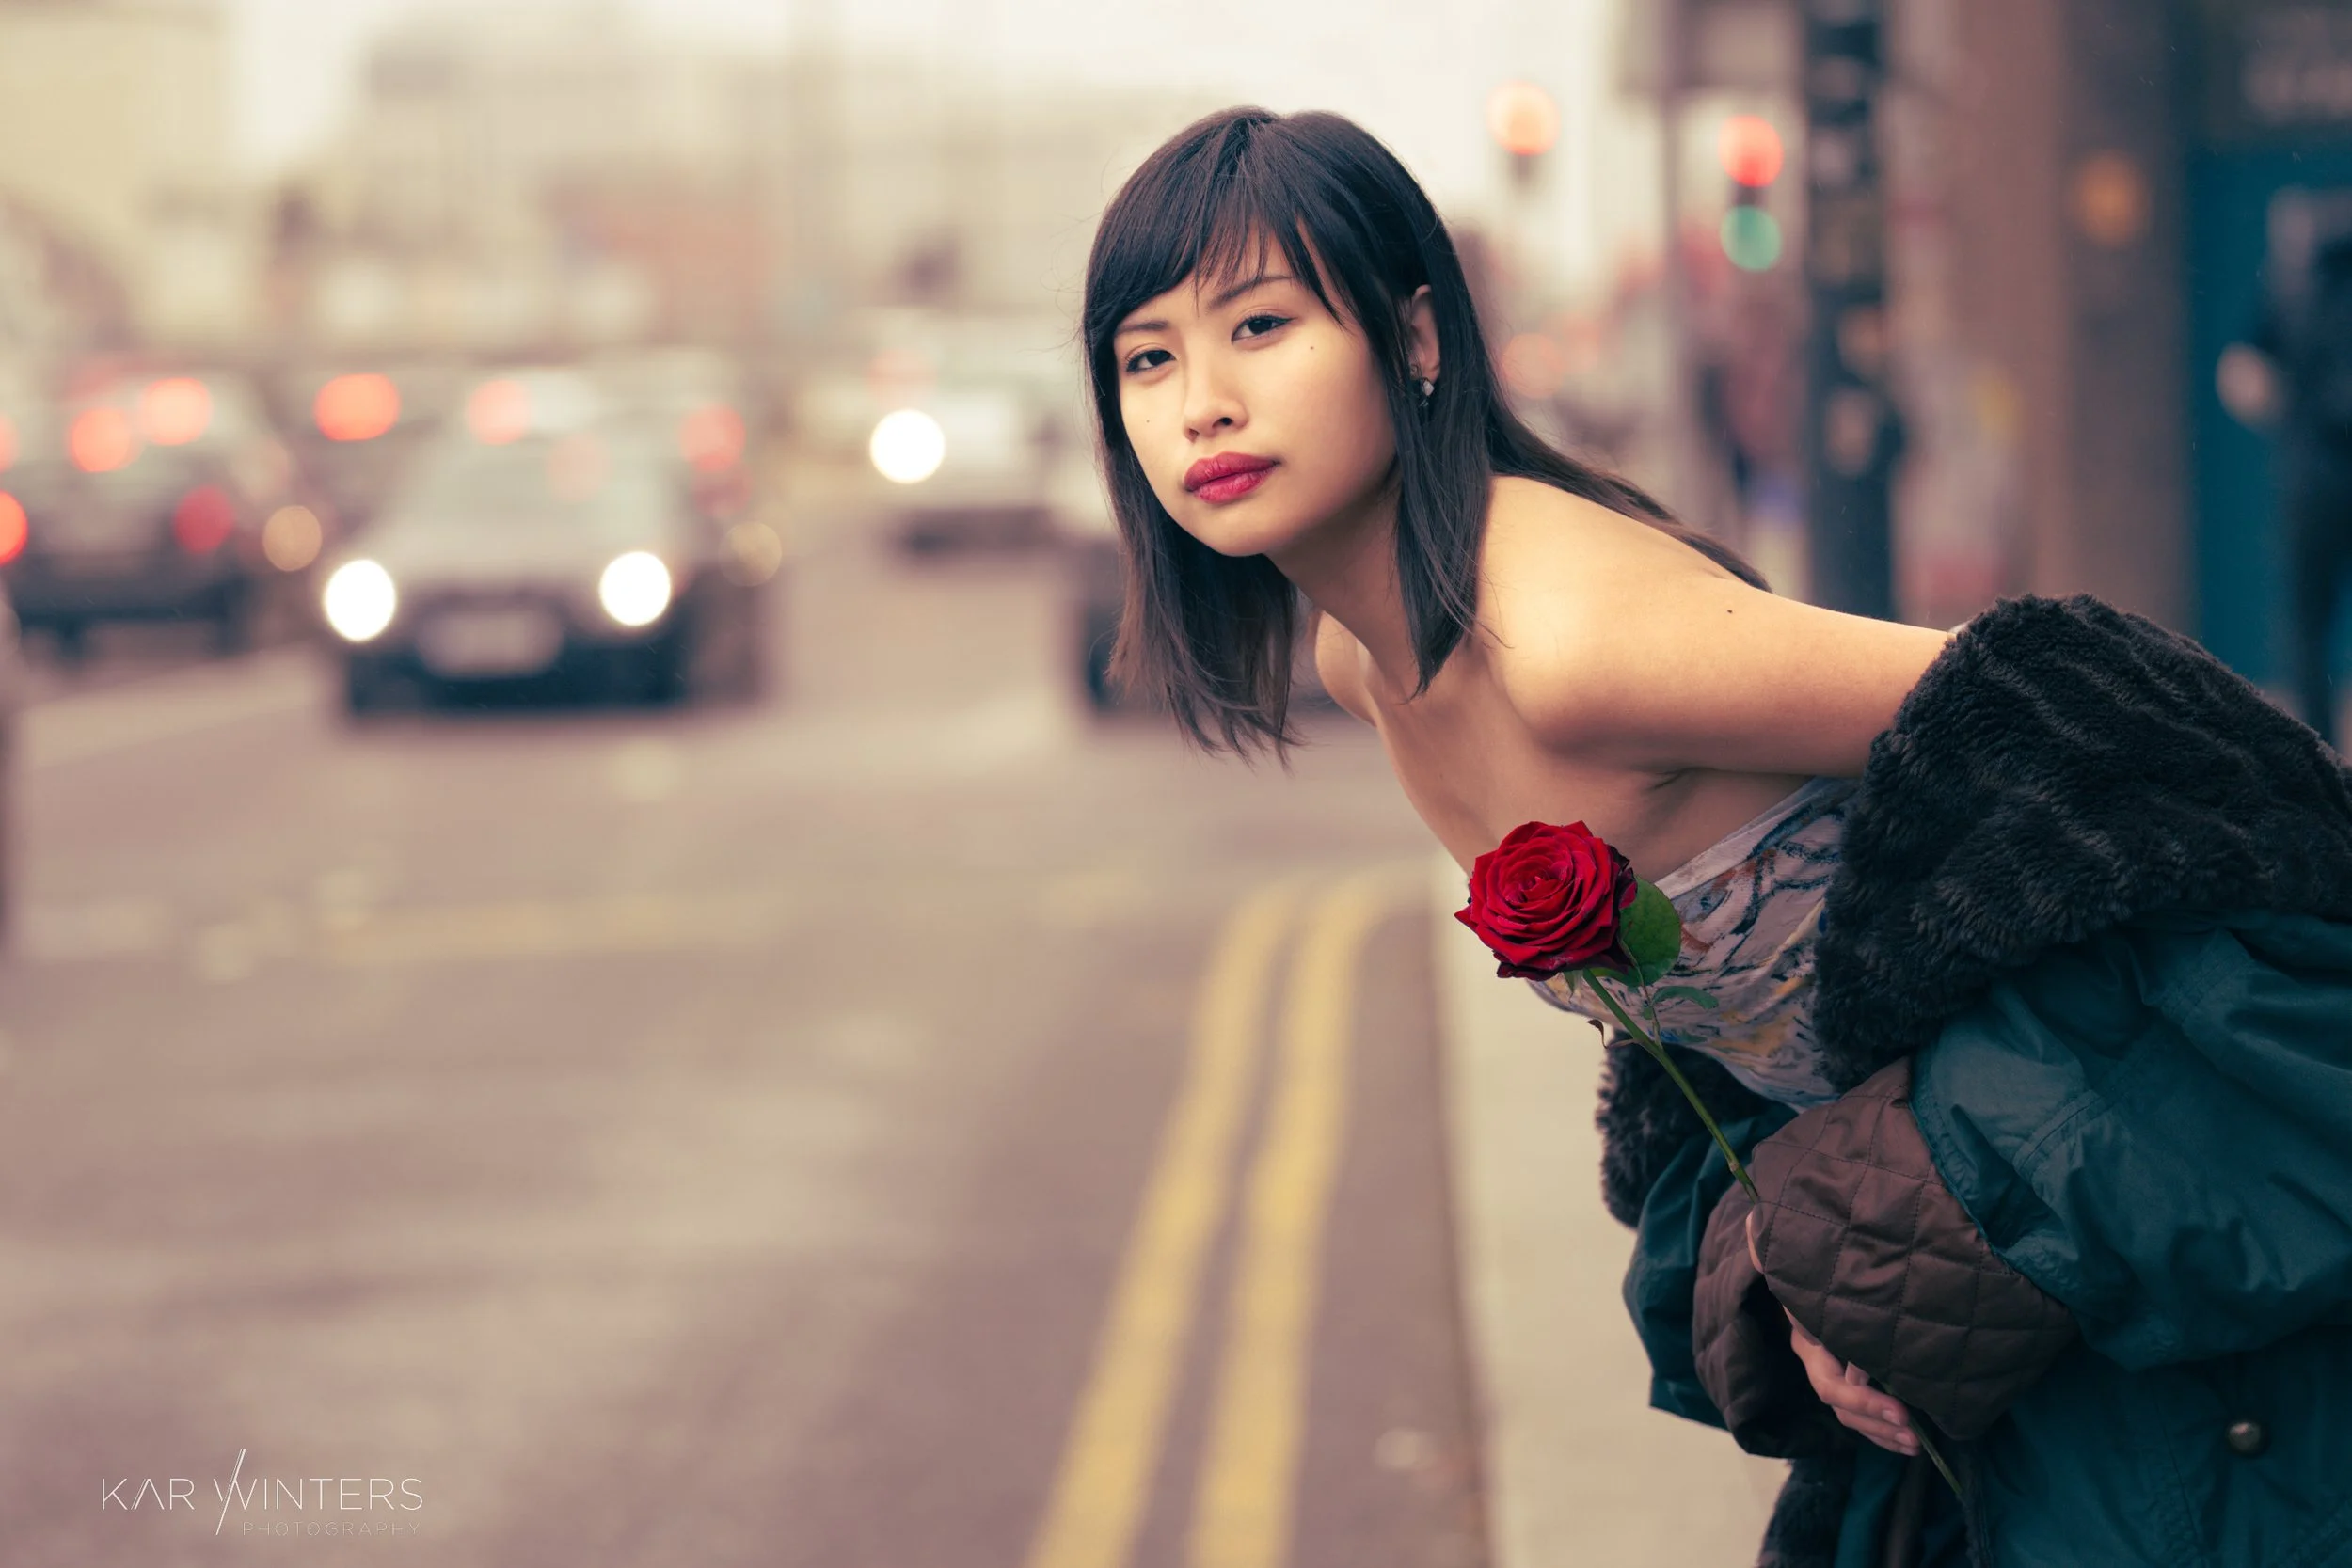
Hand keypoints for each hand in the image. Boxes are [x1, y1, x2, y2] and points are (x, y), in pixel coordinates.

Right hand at [1748, 1208, 1919, 1456]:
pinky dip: (1882, 1426)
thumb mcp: (1802, 1261)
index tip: (1903, 1411)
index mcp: (1808, 1341)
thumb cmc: (1809, 1255)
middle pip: (1842, 1407)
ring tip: (1918, 1445)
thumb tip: (1773, 1252)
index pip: (1831, 1384)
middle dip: (1879, 1424)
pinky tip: (1908, 1436)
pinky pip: (1859, 1409)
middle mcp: (1816, 1359)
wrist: (1805, 1253)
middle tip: (1916, 1436)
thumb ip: (1790, 1264)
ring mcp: (1830, 1367)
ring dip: (1884, 1432)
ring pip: (1850, 1414)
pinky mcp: (1849, 1369)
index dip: (1865, 1401)